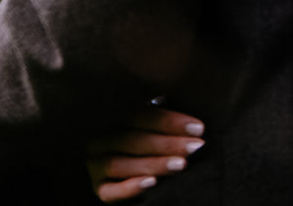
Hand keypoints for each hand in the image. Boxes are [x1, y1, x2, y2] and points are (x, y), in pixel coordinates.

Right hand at [86, 103, 204, 201]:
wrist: (117, 177)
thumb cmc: (138, 148)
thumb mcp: (143, 129)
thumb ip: (156, 118)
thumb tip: (181, 101)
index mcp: (110, 118)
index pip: (137, 114)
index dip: (168, 120)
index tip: (198, 127)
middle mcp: (98, 139)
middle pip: (131, 139)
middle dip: (166, 143)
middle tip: (196, 146)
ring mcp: (94, 165)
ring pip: (120, 163)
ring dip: (153, 163)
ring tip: (181, 164)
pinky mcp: (98, 190)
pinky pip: (110, 191)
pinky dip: (130, 187)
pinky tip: (152, 183)